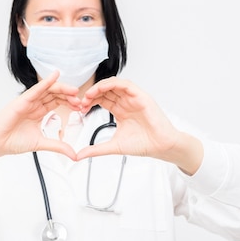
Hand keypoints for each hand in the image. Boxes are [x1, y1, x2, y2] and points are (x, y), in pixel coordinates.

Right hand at [0, 71, 81, 170]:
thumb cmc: (12, 141)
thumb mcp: (41, 143)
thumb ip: (57, 146)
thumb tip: (74, 154)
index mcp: (38, 112)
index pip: (57, 102)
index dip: (69, 102)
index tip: (81, 107)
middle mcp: (34, 104)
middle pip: (54, 94)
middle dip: (68, 95)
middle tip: (81, 99)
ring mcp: (27, 101)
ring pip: (47, 90)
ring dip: (61, 88)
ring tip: (74, 90)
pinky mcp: (21, 101)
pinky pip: (35, 90)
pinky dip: (45, 82)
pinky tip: (55, 76)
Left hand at [75, 77, 202, 173]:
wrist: (161, 146)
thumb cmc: (143, 145)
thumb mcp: (113, 146)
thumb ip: (95, 149)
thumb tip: (79, 156)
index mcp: (120, 111)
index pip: (101, 100)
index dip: (89, 102)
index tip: (80, 109)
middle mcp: (126, 102)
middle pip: (105, 91)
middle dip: (91, 94)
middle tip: (81, 102)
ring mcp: (133, 98)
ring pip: (114, 85)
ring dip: (99, 87)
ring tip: (89, 95)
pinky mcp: (141, 96)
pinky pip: (125, 85)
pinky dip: (112, 84)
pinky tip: (102, 89)